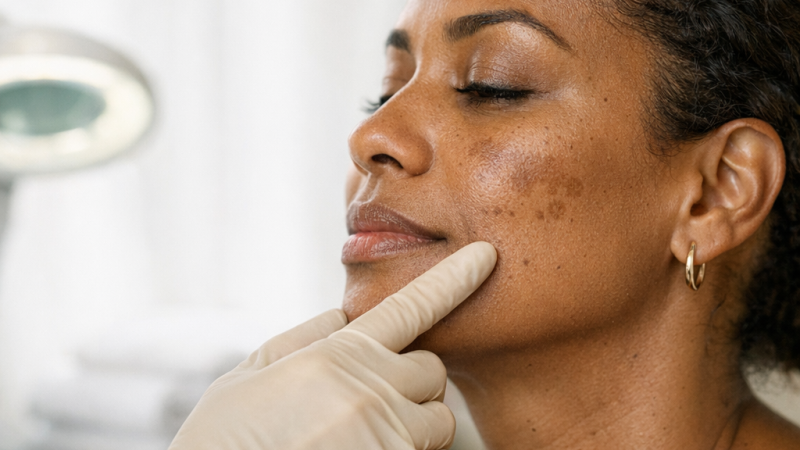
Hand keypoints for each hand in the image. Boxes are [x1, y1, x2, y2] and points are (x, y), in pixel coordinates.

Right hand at [168, 242, 496, 449]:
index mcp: (338, 356)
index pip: (412, 306)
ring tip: (363, 433)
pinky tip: (356, 447)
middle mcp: (372, 393)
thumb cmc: (224, 440)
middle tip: (369, 399)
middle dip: (411, 379)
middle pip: (432, 370)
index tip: (485, 257)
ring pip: (438, 419)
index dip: (453, 278)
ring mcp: (388, 439)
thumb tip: (343, 315)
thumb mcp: (251, 374)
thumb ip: (306, 337)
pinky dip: (404, 448)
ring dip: (415, 421)